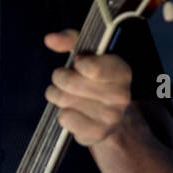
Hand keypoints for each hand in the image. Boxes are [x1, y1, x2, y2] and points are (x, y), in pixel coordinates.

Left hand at [44, 29, 132, 145]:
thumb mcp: (87, 53)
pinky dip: (62, 113)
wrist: (110, 115)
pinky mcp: (98, 133)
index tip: (79, 64)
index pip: (90, 67)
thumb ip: (70, 39)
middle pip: (69, 82)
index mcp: (122, 71)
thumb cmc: (94, 79)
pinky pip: (65, 119)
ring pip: (63, 100)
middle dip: (59, 77)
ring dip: (57, 95)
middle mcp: (121, 95)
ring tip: (65, 94)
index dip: (77, 64)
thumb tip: (50, 39)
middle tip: (63, 78)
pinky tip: (73, 111)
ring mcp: (111, 117)